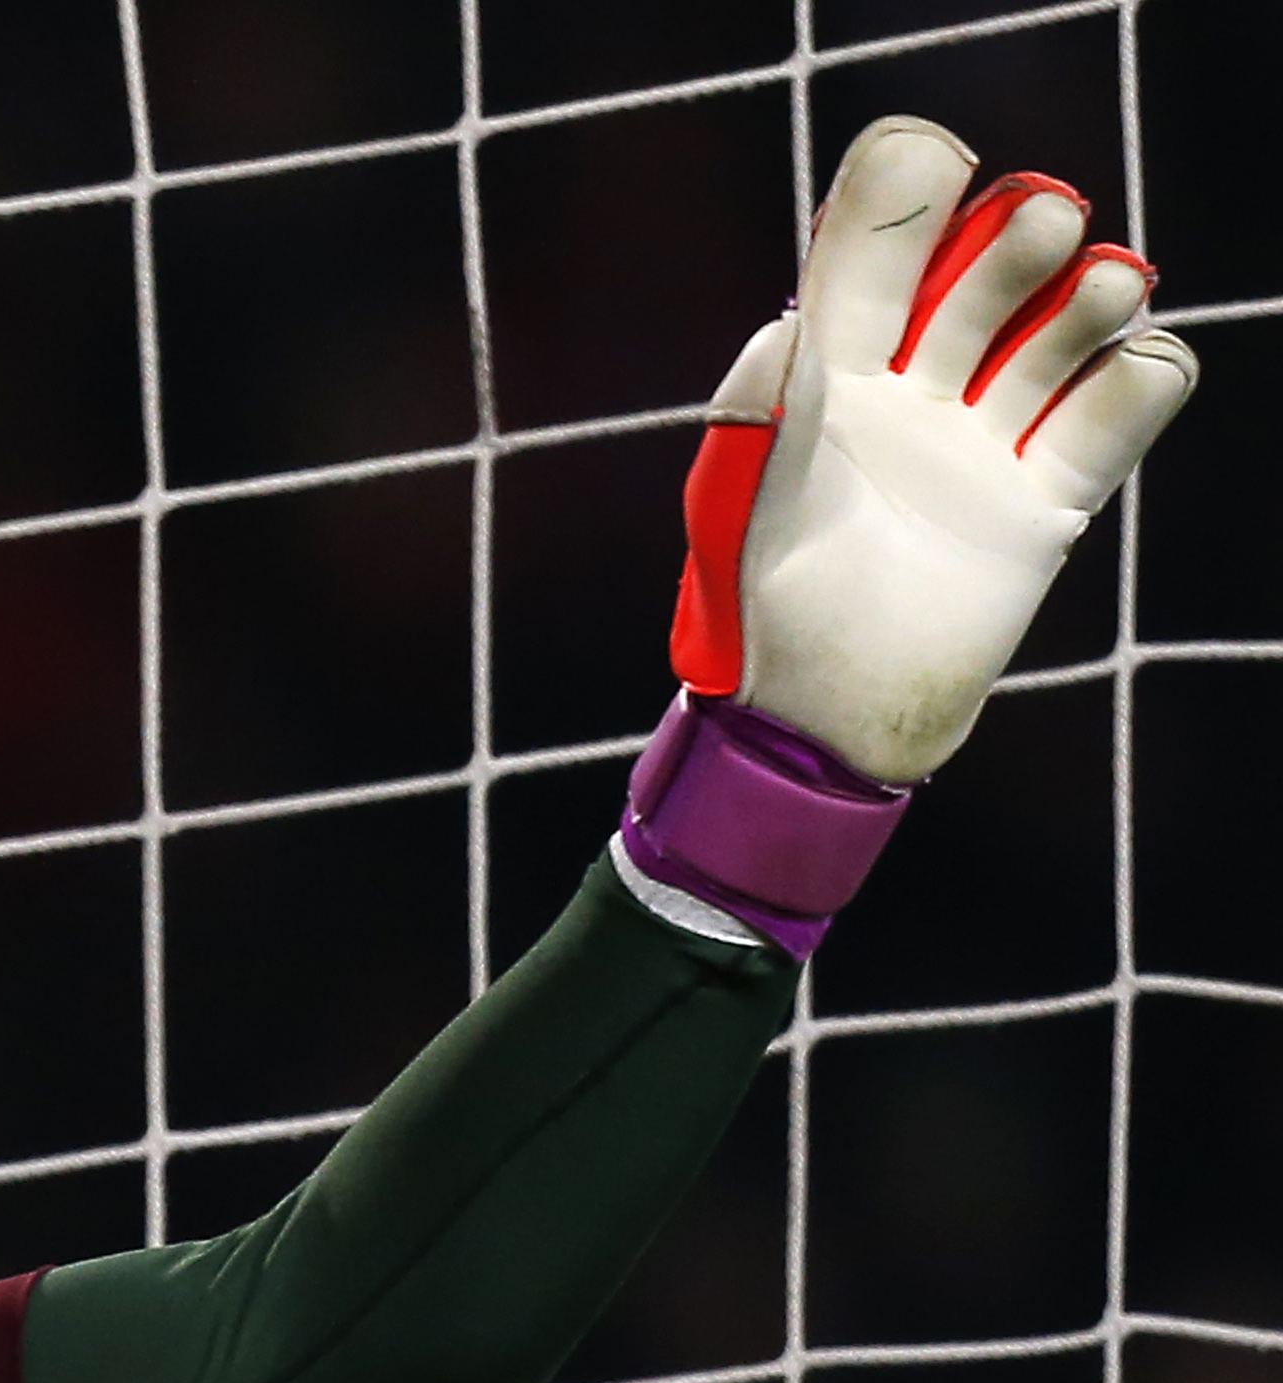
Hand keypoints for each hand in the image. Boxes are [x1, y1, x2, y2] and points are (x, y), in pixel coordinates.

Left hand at [672, 115, 1195, 785]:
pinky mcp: (1042, 505)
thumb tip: (808, 312)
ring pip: (1058, 332)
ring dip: (1091, 293)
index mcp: (826, 371)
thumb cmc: (754, 603)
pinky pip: (1114, 418)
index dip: (905, 193)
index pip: (872, 246)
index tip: (937, 170)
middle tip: (1040, 223)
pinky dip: (1141, 379)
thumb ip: (765, 393)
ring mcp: (982, 445)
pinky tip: (1132, 372)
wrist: (816, 716)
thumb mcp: (738, 485)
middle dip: (1015, 235)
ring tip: (1104, 287)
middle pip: (982, 273)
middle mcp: (912, 392)